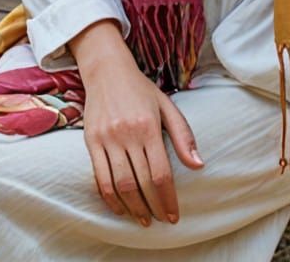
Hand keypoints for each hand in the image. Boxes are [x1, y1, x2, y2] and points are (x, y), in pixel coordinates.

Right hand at [69, 20, 204, 225]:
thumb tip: (198, 165)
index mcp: (149, 126)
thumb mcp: (167, 106)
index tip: (173, 215)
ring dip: (132, 208)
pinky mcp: (91, 141)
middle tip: (161, 220)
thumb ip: (183, 135)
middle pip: (141, 182)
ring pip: (120, 184)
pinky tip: (120, 208)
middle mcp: (127, 133)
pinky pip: (100, 178)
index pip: (160, 173)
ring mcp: (107, 138)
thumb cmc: (141, 89)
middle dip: (153, 207)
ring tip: (143, 219)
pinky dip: (110, 198)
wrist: (107, 70)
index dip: (168, 199)